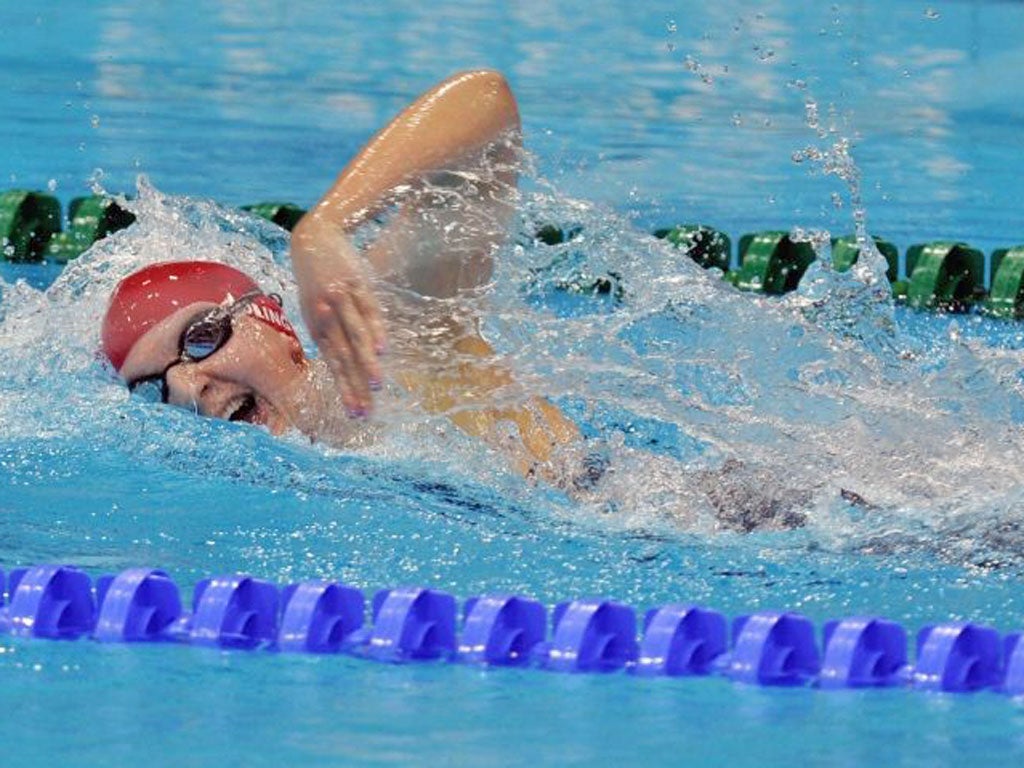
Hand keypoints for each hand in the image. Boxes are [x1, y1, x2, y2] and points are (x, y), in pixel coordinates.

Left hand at [290, 213, 386, 415]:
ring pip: (356, 339)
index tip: (356, 414)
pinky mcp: (355, 285)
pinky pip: (368, 312)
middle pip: (344, 359)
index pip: (333, 366)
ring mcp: (341, 302)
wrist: (314, 237)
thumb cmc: (318, 276)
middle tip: (364, 413)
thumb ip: (329, 330)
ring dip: (366, 364)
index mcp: (317, 328)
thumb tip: (342, 357)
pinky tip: (384, 349)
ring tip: (378, 386)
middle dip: (354, 387)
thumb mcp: (317, 306)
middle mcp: (326, 319)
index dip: (345, 390)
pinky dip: (376, 331)